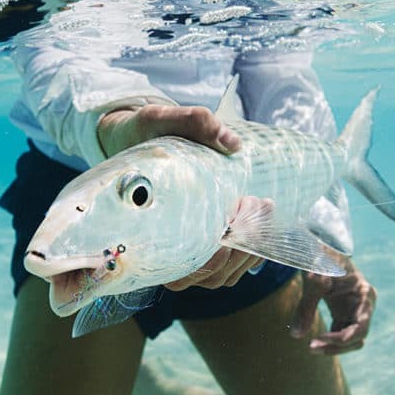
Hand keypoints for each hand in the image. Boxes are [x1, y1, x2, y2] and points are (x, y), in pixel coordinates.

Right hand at [98, 105, 264, 289]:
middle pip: (212, 276)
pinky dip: (251, 249)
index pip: (186, 270)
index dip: (217, 256)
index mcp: (145, 230)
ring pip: (224, 276)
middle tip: (255, 203)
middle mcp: (162, 253)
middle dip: (243, 246)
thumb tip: (233, 143)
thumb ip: (195, 122)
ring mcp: (183, 255)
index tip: (233, 220)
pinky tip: (259, 218)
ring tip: (260, 206)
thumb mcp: (160, 118)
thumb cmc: (144, 132)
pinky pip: (229, 267)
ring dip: (251, 248)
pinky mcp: (199, 248)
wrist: (134, 138)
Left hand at [290, 258, 376, 354]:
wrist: (320, 248)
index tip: (319, 341)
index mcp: (364, 294)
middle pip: (359, 337)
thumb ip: (305, 308)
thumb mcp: (313, 281)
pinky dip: (330, 340)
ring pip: (352, 339)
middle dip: (338, 346)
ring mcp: (355, 310)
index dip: (342, 339)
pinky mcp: (344, 313)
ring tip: (312, 347)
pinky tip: (314, 341)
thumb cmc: (320, 259)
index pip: (360, 326)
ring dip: (335, 347)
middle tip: (312, 347)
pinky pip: (341, 333)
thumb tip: (296, 335)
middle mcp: (364, 305)